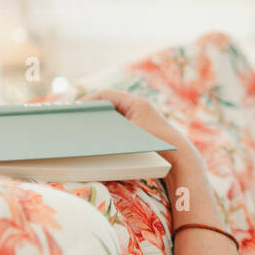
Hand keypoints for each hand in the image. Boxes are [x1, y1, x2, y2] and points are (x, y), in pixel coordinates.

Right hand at [81, 90, 195, 168]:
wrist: (179, 159)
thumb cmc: (155, 146)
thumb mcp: (127, 137)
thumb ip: (108, 130)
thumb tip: (90, 128)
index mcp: (136, 103)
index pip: (105, 96)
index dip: (89, 102)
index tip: (75, 111)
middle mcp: (139, 108)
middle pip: (109, 105)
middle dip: (93, 113)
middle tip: (77, 121)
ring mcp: (141, 119)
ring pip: (115, 116)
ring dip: (102, 122)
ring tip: (86, 130)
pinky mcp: (142, 130)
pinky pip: (122, 126)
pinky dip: (111, 130)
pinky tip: (102, 139)